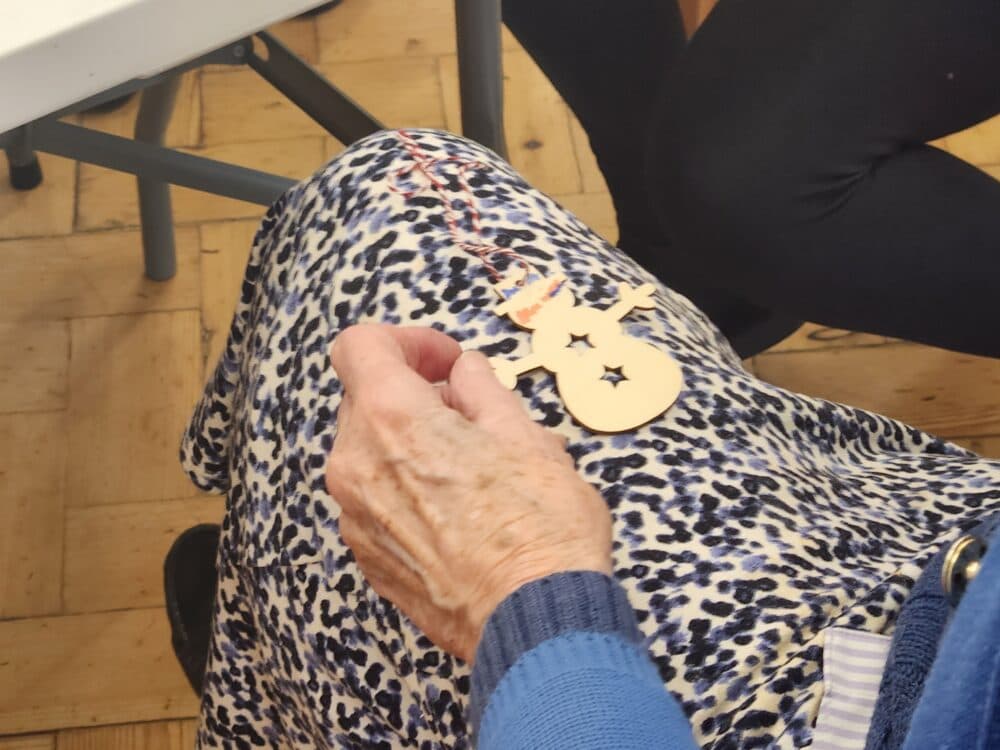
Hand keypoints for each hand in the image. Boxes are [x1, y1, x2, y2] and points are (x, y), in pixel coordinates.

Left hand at [326, 324, 611, 661]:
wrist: (535, 623)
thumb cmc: (539, 529)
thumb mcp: (525, 434)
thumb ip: (481, 388)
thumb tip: (463, 373)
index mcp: (392, 419)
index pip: (359, 345)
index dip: (406, 340)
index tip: (445, 362)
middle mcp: (356, 464)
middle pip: (365, 398)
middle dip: (415, 393)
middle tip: (471, 414)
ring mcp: (355, 515)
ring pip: (370, 451)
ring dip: (411, 442)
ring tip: (474, 467)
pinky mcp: (367, 556)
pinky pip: (374, 499)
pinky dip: (405, 487)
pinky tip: (458, 510)